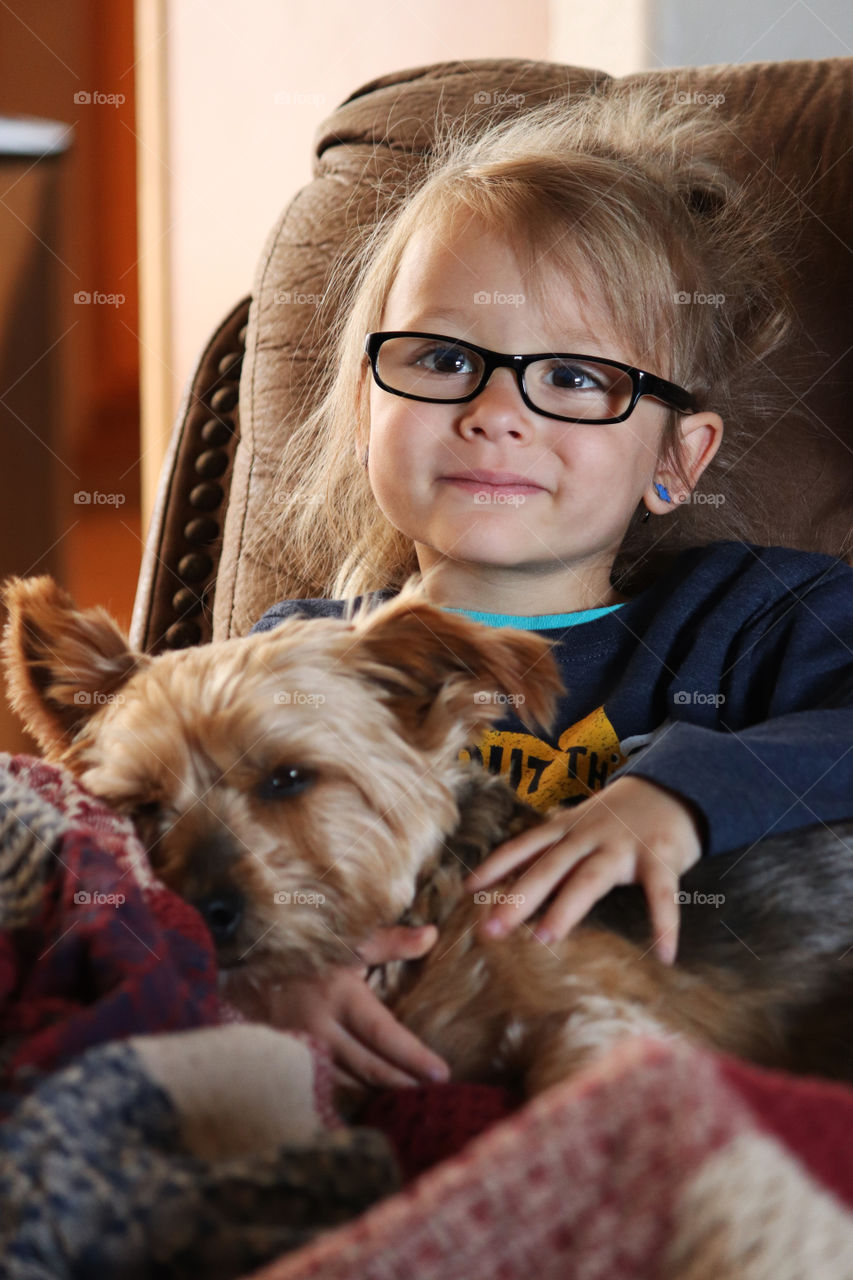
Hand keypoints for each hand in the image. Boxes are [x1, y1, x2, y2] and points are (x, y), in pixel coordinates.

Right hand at [265, 924, 449, 1090]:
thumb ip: (391, 942)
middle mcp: (320, 1028)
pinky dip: (351, 1090)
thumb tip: (431, 935)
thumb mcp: (347, 940)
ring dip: (379, 1091)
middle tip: (436, 1096)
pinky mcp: (288, 1059)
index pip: (383, 1034)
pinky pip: (325, 1081)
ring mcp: (301, 1048)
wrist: (244, 963)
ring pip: (348, 1081)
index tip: (441, 1072)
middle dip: (404, 1084)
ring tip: (411, 1099)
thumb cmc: (304, 948)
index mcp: (339, 996)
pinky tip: (371, 1095)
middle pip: (369, 1068)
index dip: (413, 1057)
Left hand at [463, 775, 704, 964]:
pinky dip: (664, 924)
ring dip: (566, 908)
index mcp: (567, 829)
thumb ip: (549, 849)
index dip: (496, 866)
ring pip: (590, 878)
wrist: (672, 786)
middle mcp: (589, 836)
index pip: (525, 846)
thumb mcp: (578, 825)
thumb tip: (506, 875)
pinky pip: (662, 894)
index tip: (467, 890)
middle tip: (491, 929)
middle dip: (518, 897)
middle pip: (548, 867)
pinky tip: (664, 955)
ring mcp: (623, 845)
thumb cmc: (617, 817)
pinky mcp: (661, 857)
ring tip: (545, 939)